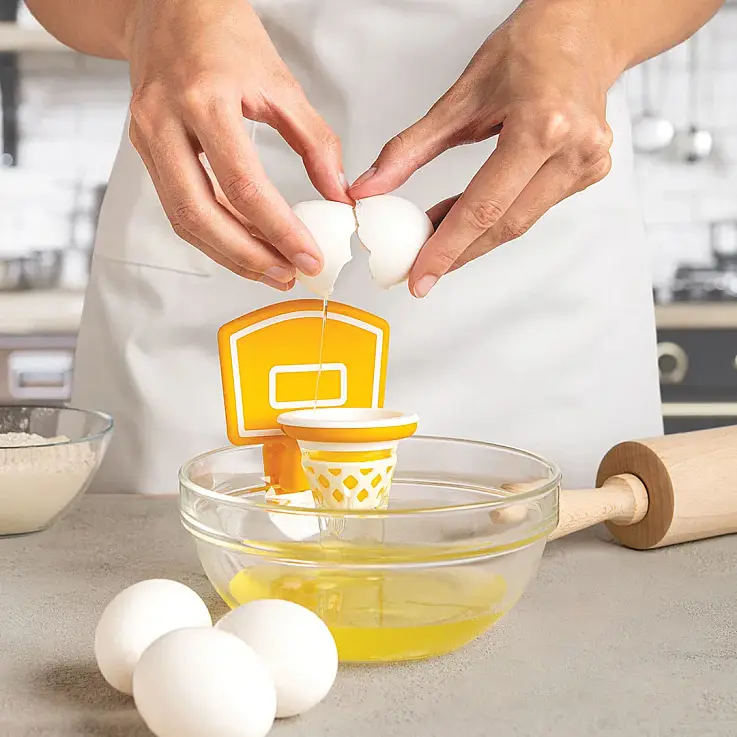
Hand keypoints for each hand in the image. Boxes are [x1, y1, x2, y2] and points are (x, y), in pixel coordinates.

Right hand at [126, 0, 349, 288]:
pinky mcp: (144, 151)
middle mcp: (165, 122)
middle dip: (247, 257)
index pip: (243, 184)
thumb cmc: (222, 34)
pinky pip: (178, 207)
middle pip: (200, 214)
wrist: (166, 8)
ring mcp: (147, 138)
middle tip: (287, 275)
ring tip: (271, 269)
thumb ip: (315, 141)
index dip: (278, 229)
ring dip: (229, 255)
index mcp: (204, 99)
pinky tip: (246, 244)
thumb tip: (337, 194)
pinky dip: (214, 234)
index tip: (308, 256)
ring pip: (183, 220)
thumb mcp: (280, 81)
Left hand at [349, 0, 619, 297]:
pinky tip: (467, 219)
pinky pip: (533, 209)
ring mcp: (588, 163)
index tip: (420, 276)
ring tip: (435, 237)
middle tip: (421, 269)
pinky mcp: (590, 172)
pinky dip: (497, 218)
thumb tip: (371, 187)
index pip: (484, 207)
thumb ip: (411, 148)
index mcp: (543, 126)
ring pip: (519, 223)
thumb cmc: (531, 47)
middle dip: (458, 253)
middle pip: (504, 225)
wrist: (586, 29)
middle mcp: (574, 149)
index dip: (447, 249)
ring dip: (474, 237)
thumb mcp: (462, 96)